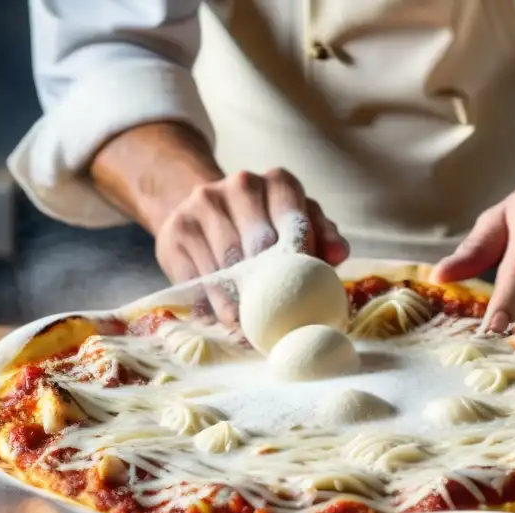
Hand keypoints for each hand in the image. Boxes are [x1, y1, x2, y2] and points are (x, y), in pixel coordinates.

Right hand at [155, 168, 348, 319]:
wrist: (204, 210)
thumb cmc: (265, 225)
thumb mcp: (297, 223)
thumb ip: (323, 237)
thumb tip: (338, 255)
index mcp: (278, 182)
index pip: (294, 221)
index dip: (299, 259)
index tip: (301, 290)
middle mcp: (241, 184)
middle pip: (259, 243)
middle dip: (268, 285)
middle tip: (276, 320)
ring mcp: (204, 204)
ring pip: (226, 263)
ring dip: (237, 301)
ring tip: (247, 328)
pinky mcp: (176, 229)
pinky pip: (196, 273)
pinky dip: (209, 301)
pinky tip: (219, 318)